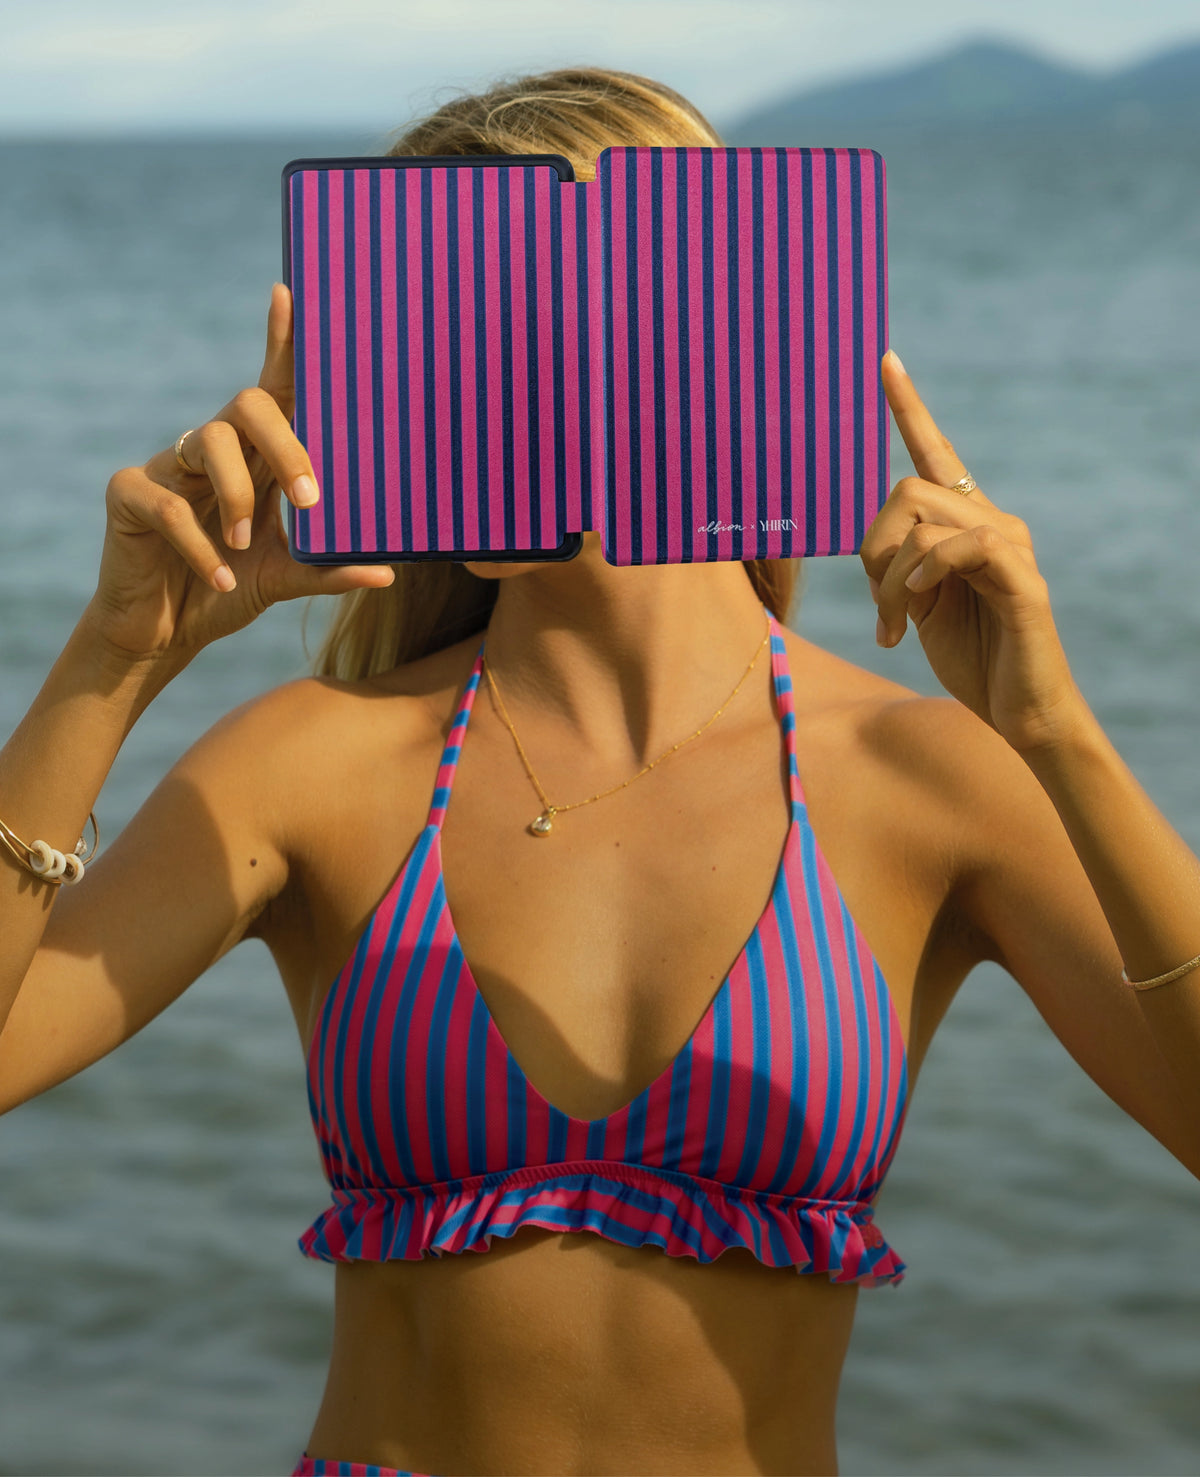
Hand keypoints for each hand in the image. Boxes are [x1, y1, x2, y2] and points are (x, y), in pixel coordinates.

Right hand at [83, 284, 393, 665]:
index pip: (274, 390)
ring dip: (238, 495)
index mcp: (254, 458)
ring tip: (247, 544)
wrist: (164, 633)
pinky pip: (169, 504)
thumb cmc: (228, 590)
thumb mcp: (286, 580)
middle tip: (309, 499)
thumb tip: (389, 573)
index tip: (293, 296)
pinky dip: (200, 545)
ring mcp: (169, 467)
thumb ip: (329, 571)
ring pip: (209, 441)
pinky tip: (221, 577)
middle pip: (249, 405)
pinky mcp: (130, 494)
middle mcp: (213, 450)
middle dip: (286, 445)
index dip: (281, 341)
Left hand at [861, 350, 1087, 754]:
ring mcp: (1012, 546)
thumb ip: (899, 565)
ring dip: (892, 579)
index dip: (909, 408)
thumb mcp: (917, 606)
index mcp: (966, 524)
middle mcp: (994, 521)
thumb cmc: (970, 659)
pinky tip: (917, 616)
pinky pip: (960, 547)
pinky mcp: (1022, 579)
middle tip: (882, 605)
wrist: (1018, 713)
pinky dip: (922, 579)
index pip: (936, 454)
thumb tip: (877, 542)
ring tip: (897, 623)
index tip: (885, 359)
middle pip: (905, 489)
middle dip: (873, 548)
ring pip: (923, 518)